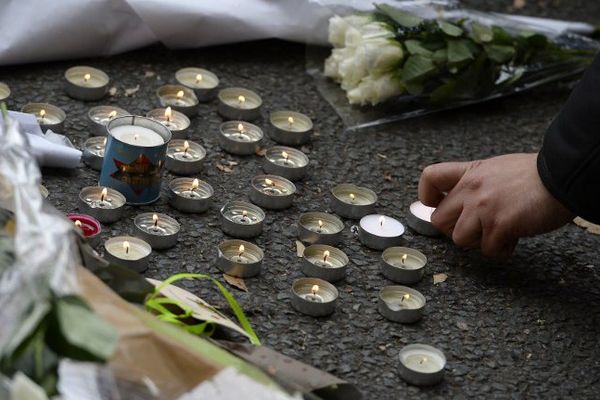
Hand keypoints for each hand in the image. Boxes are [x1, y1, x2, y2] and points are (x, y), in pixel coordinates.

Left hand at [418, 153, 573, 256]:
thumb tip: (463, 203)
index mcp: (470, 172)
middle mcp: (471, 189)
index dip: (428, 197)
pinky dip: (501, 249)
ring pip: (459, 239)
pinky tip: (514, 238)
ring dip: (478, 242)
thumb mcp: (497, 169)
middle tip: (477, 229)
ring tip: (499, 234)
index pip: (430, 177)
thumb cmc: (536, 176)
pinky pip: (488, 250)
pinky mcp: (499, 225)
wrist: (563, 177)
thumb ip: (476, 183)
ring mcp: (483, 208)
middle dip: (456, 230)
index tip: (438, 205)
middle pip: (439, 220)